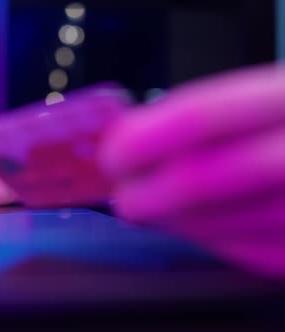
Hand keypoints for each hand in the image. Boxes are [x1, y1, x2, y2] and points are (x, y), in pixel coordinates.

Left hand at [98, 64, 284, 277]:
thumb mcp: (266, 98)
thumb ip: (204, 116)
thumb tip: (128, 139)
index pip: (200, 117)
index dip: (142, 139)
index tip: (111, 155)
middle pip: (200, 181)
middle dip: (144, 195)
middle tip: (123, 198)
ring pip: (213, 226)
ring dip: (172, 221)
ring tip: (162, 210)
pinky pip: (238, 252)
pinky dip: (209, 239)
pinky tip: (206, 223)